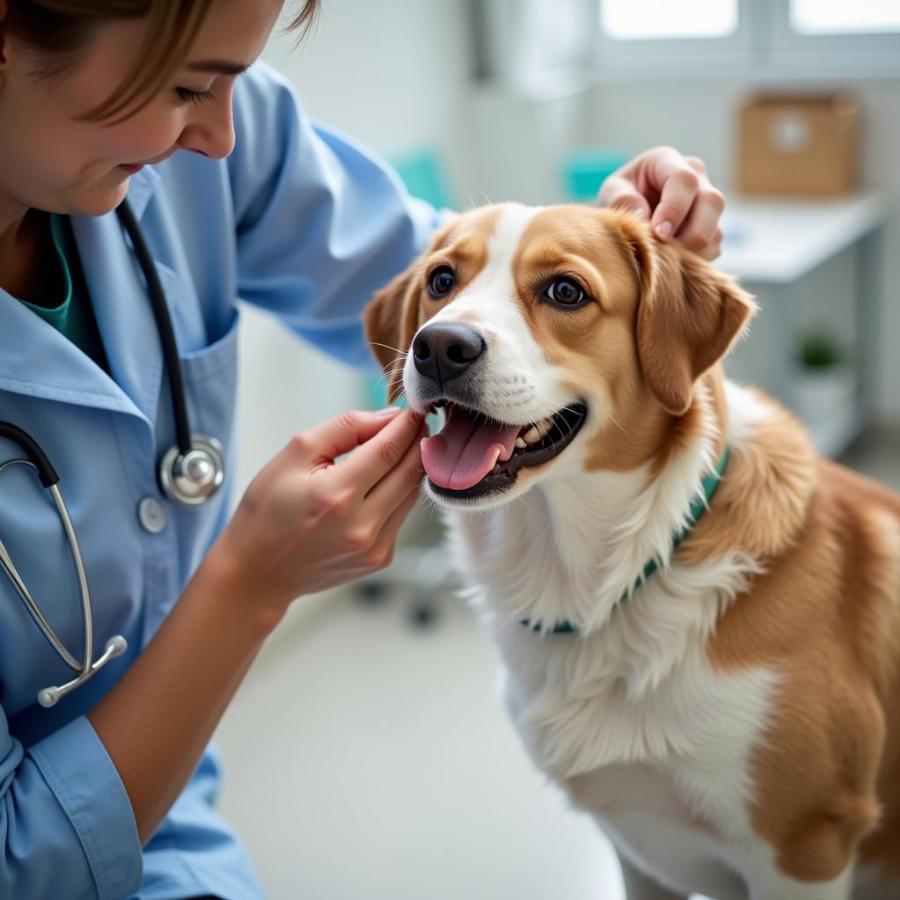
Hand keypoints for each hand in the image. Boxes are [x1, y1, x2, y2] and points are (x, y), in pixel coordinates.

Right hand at [211, 407, 427, 616]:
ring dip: (412, 466)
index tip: (415, 409)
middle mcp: (361, 525)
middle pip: (409, 472)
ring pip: (411, 494)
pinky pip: (402, 515)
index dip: (407, 425)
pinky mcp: (379, 558)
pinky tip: (385, 480)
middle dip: (418, 442)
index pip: (389, 450)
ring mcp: (374, 547)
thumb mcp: (295, 453)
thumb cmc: (268, 510)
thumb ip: (346, 428)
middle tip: (416, 423)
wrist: (259, 570)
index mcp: (336, 495)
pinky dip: (400, 492)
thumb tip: (388, 417)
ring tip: (402, 447)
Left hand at [597, 146, 724, 260]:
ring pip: (716, 229)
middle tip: (668, 253)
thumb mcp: (611, 192)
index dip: (674, 209)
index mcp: (668, 162)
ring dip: (693, 251)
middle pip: (712, 202)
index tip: (659, 233)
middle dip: (693, 233)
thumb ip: (622, 199)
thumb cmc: (620, 199)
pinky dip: (695, 261)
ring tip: (666, 260)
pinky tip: (673, 263)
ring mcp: (708, 205)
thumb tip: (642, 215)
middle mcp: (696, 178)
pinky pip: (714, 248)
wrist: (628, 218)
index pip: (684, 180)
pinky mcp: (712, 230)